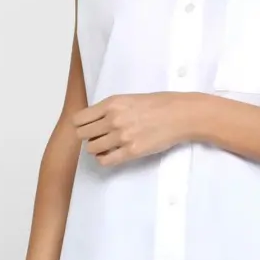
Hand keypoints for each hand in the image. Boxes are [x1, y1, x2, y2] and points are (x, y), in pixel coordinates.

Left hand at [73, 92, 197, 166]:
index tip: (88, 128)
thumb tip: (96, 120)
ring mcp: (122, 136)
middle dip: (88, 137)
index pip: (79, 119)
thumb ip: (111, 108)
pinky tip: (112, 154)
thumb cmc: (159, 105)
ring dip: (96, 149)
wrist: (180, 115)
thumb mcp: (130, 99)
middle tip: (98, 138)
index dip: (81, 125)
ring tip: (107, 146)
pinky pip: (106, 160)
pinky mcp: (132, 151)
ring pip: (92, 148)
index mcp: (111, 104)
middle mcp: (113, 119)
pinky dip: (104, 159)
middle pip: (82, 135)